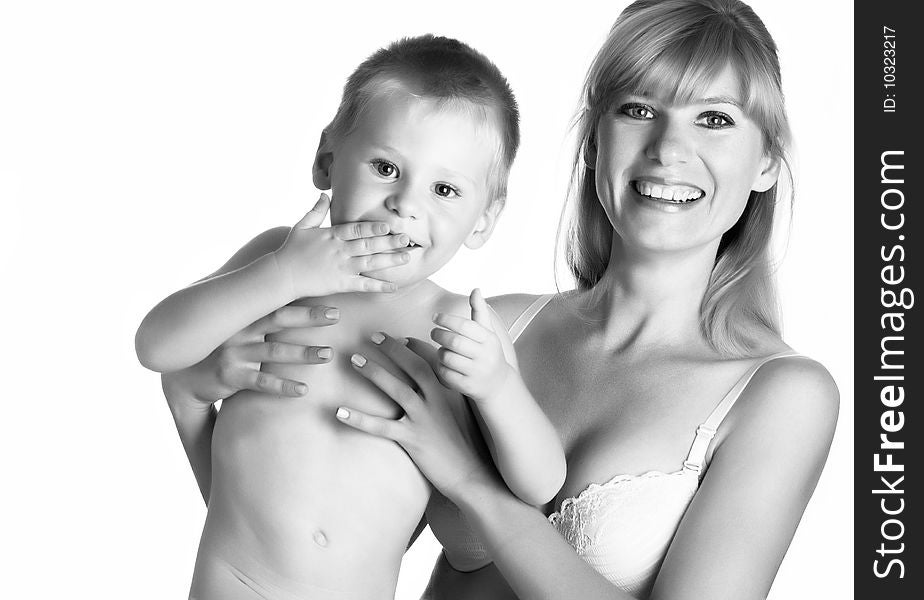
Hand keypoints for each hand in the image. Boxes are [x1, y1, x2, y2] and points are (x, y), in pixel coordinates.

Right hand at [161, 303, 338, 406]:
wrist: (186, 375)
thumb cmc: (224, 348)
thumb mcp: (240, 327)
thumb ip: (262, 313)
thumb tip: (291, 291)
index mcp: (246, 315)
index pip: (278, 301)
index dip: (303, 296)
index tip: (330, 290)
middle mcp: (240, 330)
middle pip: (278, 319)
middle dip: (309, 317)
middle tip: (336, 315)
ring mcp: (234, 353)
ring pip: (274, 352)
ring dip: (303, 353)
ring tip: (327, 354)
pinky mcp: (230, 377)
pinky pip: (260, 382)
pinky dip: (283, 386)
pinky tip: (303, 390)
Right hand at [273, 193, 411, 296]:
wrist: (281, 275)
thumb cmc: (291, 250)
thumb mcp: (302, 226)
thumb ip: (316, 211)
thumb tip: (324, 195)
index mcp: (332, 235)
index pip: (357, 229)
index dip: (373, 227)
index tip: (389, 225)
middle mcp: (340, 250)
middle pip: (368, 244)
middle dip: (389, 241)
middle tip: (406, 238)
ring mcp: (341, 267)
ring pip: (370, 262)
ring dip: (390, 260)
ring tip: (407, 257)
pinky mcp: (341, 284)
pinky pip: (364, 285)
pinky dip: (379, 286)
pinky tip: (394, 286)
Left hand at [337, 333, 494, 500]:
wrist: (471, 473)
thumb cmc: (465, 442)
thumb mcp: (460, 412)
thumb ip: (446, 394)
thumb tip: (432, 382)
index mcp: (449, 391)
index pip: (430, 360)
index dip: (413, 346)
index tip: (399, 338)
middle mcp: (437, 400)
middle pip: (412, 366)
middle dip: (392, 349)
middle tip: (373, 336)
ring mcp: (424, 419)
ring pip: (396, 389)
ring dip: (374, 372)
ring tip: (354, 359)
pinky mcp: (412, 439)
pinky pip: (380, 427)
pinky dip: (359, 419)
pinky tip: (340, 411)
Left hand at [430, 288, 514, 403]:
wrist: (498, 385)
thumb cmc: (488, 353)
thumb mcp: (487, 332)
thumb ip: (479, 311)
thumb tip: (476, 289)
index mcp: (489, 339)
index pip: (465, 326)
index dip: (447, 319)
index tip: (435, 317)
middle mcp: (485, 355)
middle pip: (454, 341)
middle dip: (439, 334)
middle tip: (433, 332)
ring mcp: (477, 372)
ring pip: (448, 358)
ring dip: (440, 352)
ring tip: (441, 349)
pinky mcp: (468, 386)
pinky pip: (446, 374)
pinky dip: (441, 367)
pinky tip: (444, 364)